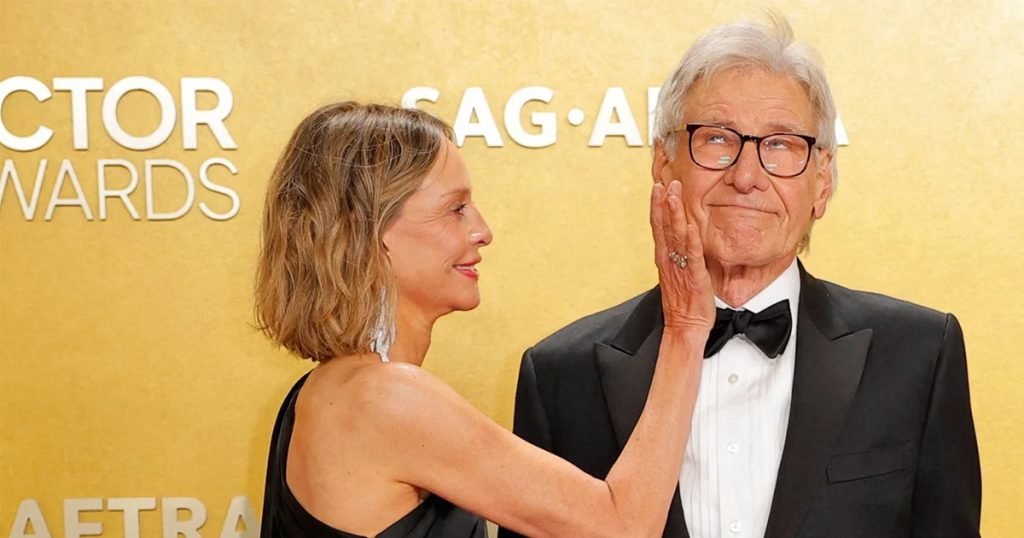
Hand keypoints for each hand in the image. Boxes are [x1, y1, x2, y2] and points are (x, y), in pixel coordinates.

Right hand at [649, 180, 714, 332]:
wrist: (685, 327)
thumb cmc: (683, 304)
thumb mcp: (678, 275)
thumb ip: (679, 256)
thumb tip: (684, 240)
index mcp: (664, 259)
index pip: (659, 227)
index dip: (657, 206)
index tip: (658, 188)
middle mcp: (668, 260)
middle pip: (663, 226)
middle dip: (663, 203)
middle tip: (665, 183)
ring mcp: (679, 267)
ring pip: (675, 236)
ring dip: (674, 213)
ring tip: (674, 194)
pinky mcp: (694, 276)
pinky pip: (692, 254)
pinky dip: (690, 239)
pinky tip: (689, 225)